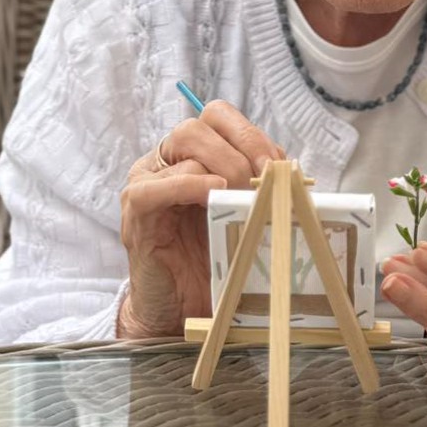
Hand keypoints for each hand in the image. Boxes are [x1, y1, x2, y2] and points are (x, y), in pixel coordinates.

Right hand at [118, 101, 284, 337]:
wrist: (179, 310)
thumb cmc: (212, 258)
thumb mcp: (243, 214)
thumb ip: (259, 187)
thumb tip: (290, 172)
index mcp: (192, 155)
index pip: (218, 117)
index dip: (250, 133)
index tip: (277, 162)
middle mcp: (166, 161)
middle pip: (199, 125)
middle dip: (241, 146)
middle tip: (264, 178)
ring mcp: (146, 181)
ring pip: (183, 142)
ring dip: (224, 163)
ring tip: (243, 194)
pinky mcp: (136, 212)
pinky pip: (156, 187)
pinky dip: (189, 184)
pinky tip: (214, 194)